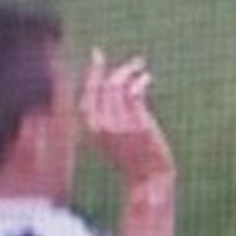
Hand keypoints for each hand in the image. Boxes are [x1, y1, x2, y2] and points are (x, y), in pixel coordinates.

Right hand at [79, 48, 175, 187]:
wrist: (149, 177)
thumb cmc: (134, 158)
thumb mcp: (114, 137)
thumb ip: (109, 117)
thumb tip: (114, 87)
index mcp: (91, 129)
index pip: (86, 95)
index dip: (92, 74)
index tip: (98, 57)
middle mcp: (101, 126)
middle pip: (100, 87)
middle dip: (111, 68)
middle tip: (130, 60)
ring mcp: (119, 125)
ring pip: (117, 87)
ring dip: (129, 72)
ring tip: (141, 67)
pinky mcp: (137, 125)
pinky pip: (133, 94)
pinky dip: (139, 81)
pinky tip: (146, 78)